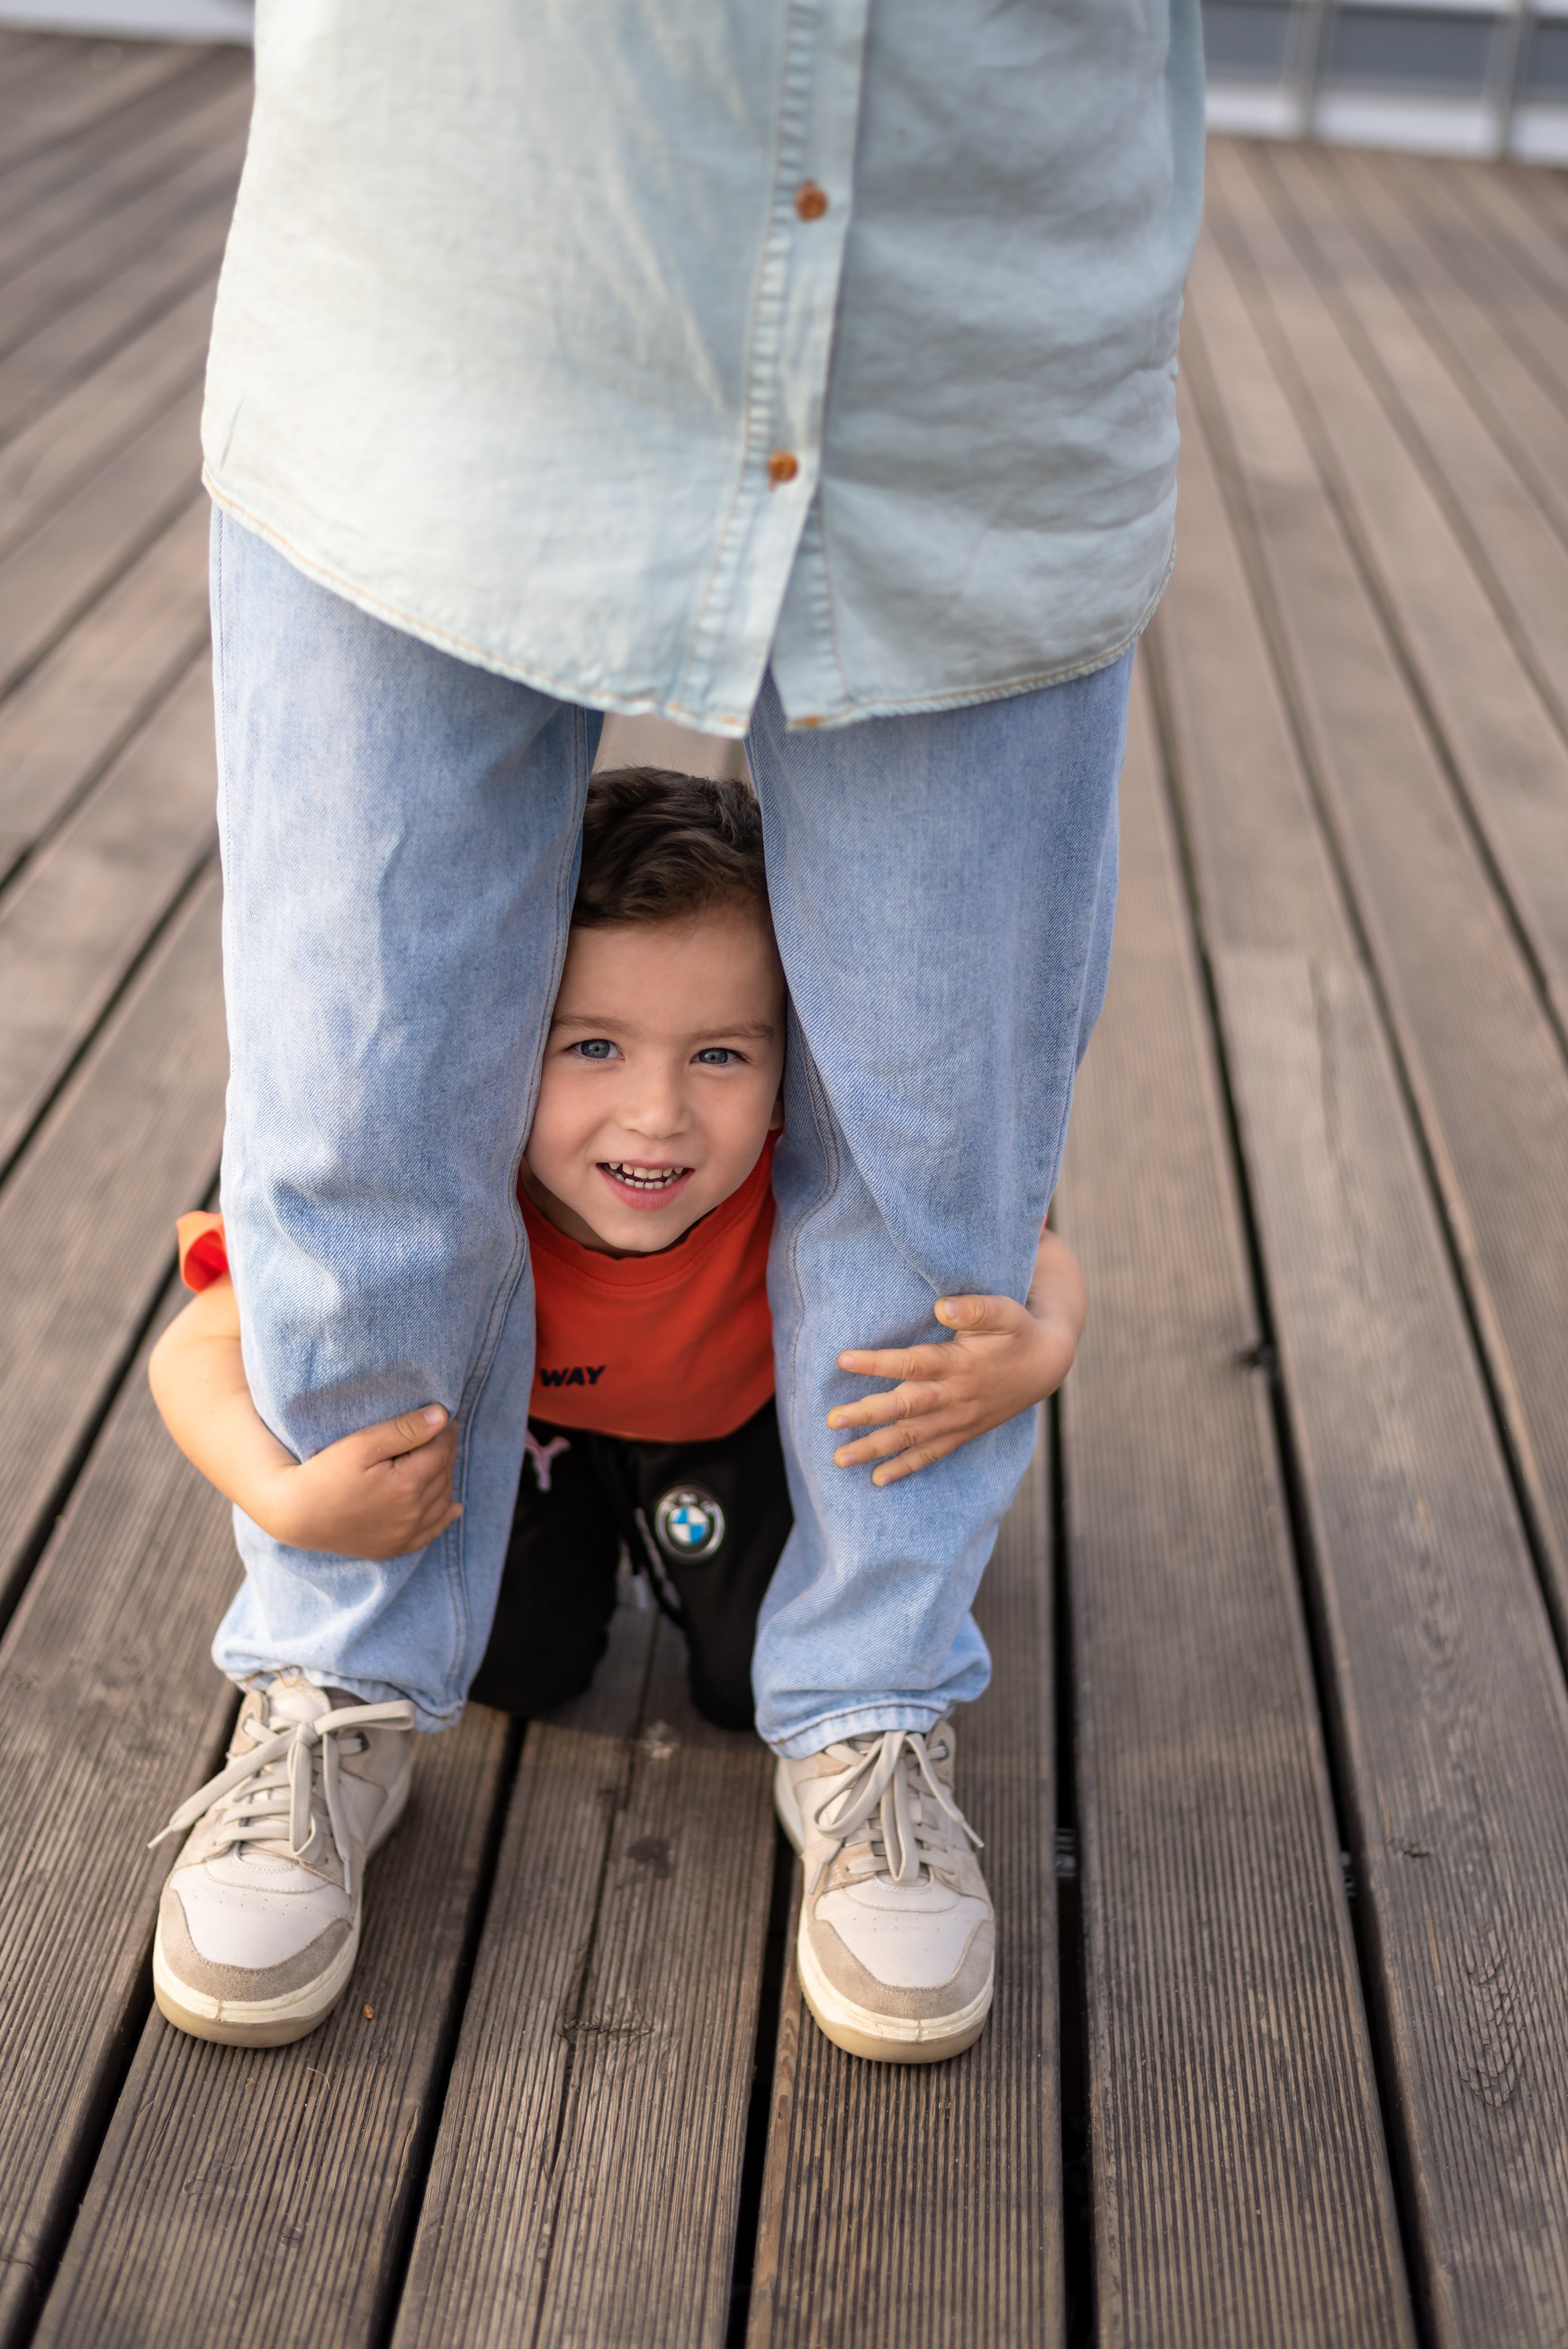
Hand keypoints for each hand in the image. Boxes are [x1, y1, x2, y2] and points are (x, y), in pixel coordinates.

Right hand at [256, 1405, 462, 1557]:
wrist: (295, 1515)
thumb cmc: (325, 1473)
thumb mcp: (362, 1444)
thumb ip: (405, 1429)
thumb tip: (442, 1416)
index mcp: (408, 1485)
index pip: (441, 1451)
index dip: (445, 1431)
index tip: (445, 1417)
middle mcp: (413, 1513)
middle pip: (443, 1474)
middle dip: (446, 1451)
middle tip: (442, 1433)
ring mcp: (405, 1535)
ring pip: (441, 1500)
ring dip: (445, 1478)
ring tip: (440, 1459)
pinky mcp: (394, 1547)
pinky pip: (431, 1532)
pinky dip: (445, 1517)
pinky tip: (454, 1508)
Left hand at [828, 1230, 1085, 1486]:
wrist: (1045, 1365)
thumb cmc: (1018, 1331)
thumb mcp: (1005, 1311)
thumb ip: (975, 1308)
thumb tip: (943, 1305)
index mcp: (958, 1364)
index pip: (912, 1363)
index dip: (877, 1363)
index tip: (842, 1359)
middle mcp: (954, 1396)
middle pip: (905, 1408)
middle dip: (866, 1415)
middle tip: (831, 1420)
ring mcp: (957, 1420)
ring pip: (911, 1438)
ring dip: (874, 1449)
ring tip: (839, 1459)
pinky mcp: (961, 1433)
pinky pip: (930, 1455)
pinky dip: (904, 1468)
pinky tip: (876, 1479)